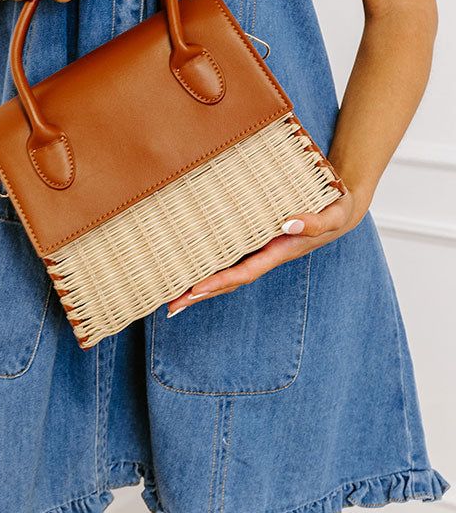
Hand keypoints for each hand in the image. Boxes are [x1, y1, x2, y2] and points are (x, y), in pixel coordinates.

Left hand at [166, 187, 370, 315]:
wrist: (342, 207)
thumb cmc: (337, 209)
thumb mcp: (333, 215)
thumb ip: (314, 223)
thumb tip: (288, 224)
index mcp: (279, 252)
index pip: (244, 272)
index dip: (219, 282)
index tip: (195, 290)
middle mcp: (266, 255)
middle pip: (228, 281)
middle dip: (200, 294)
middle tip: (170, 306)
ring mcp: (261, 250)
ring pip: (227, 272)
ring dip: (200, 285)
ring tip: (171, 296)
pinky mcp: (258, 240)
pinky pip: (231, 257)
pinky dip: (211, 265)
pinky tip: (191, 266)